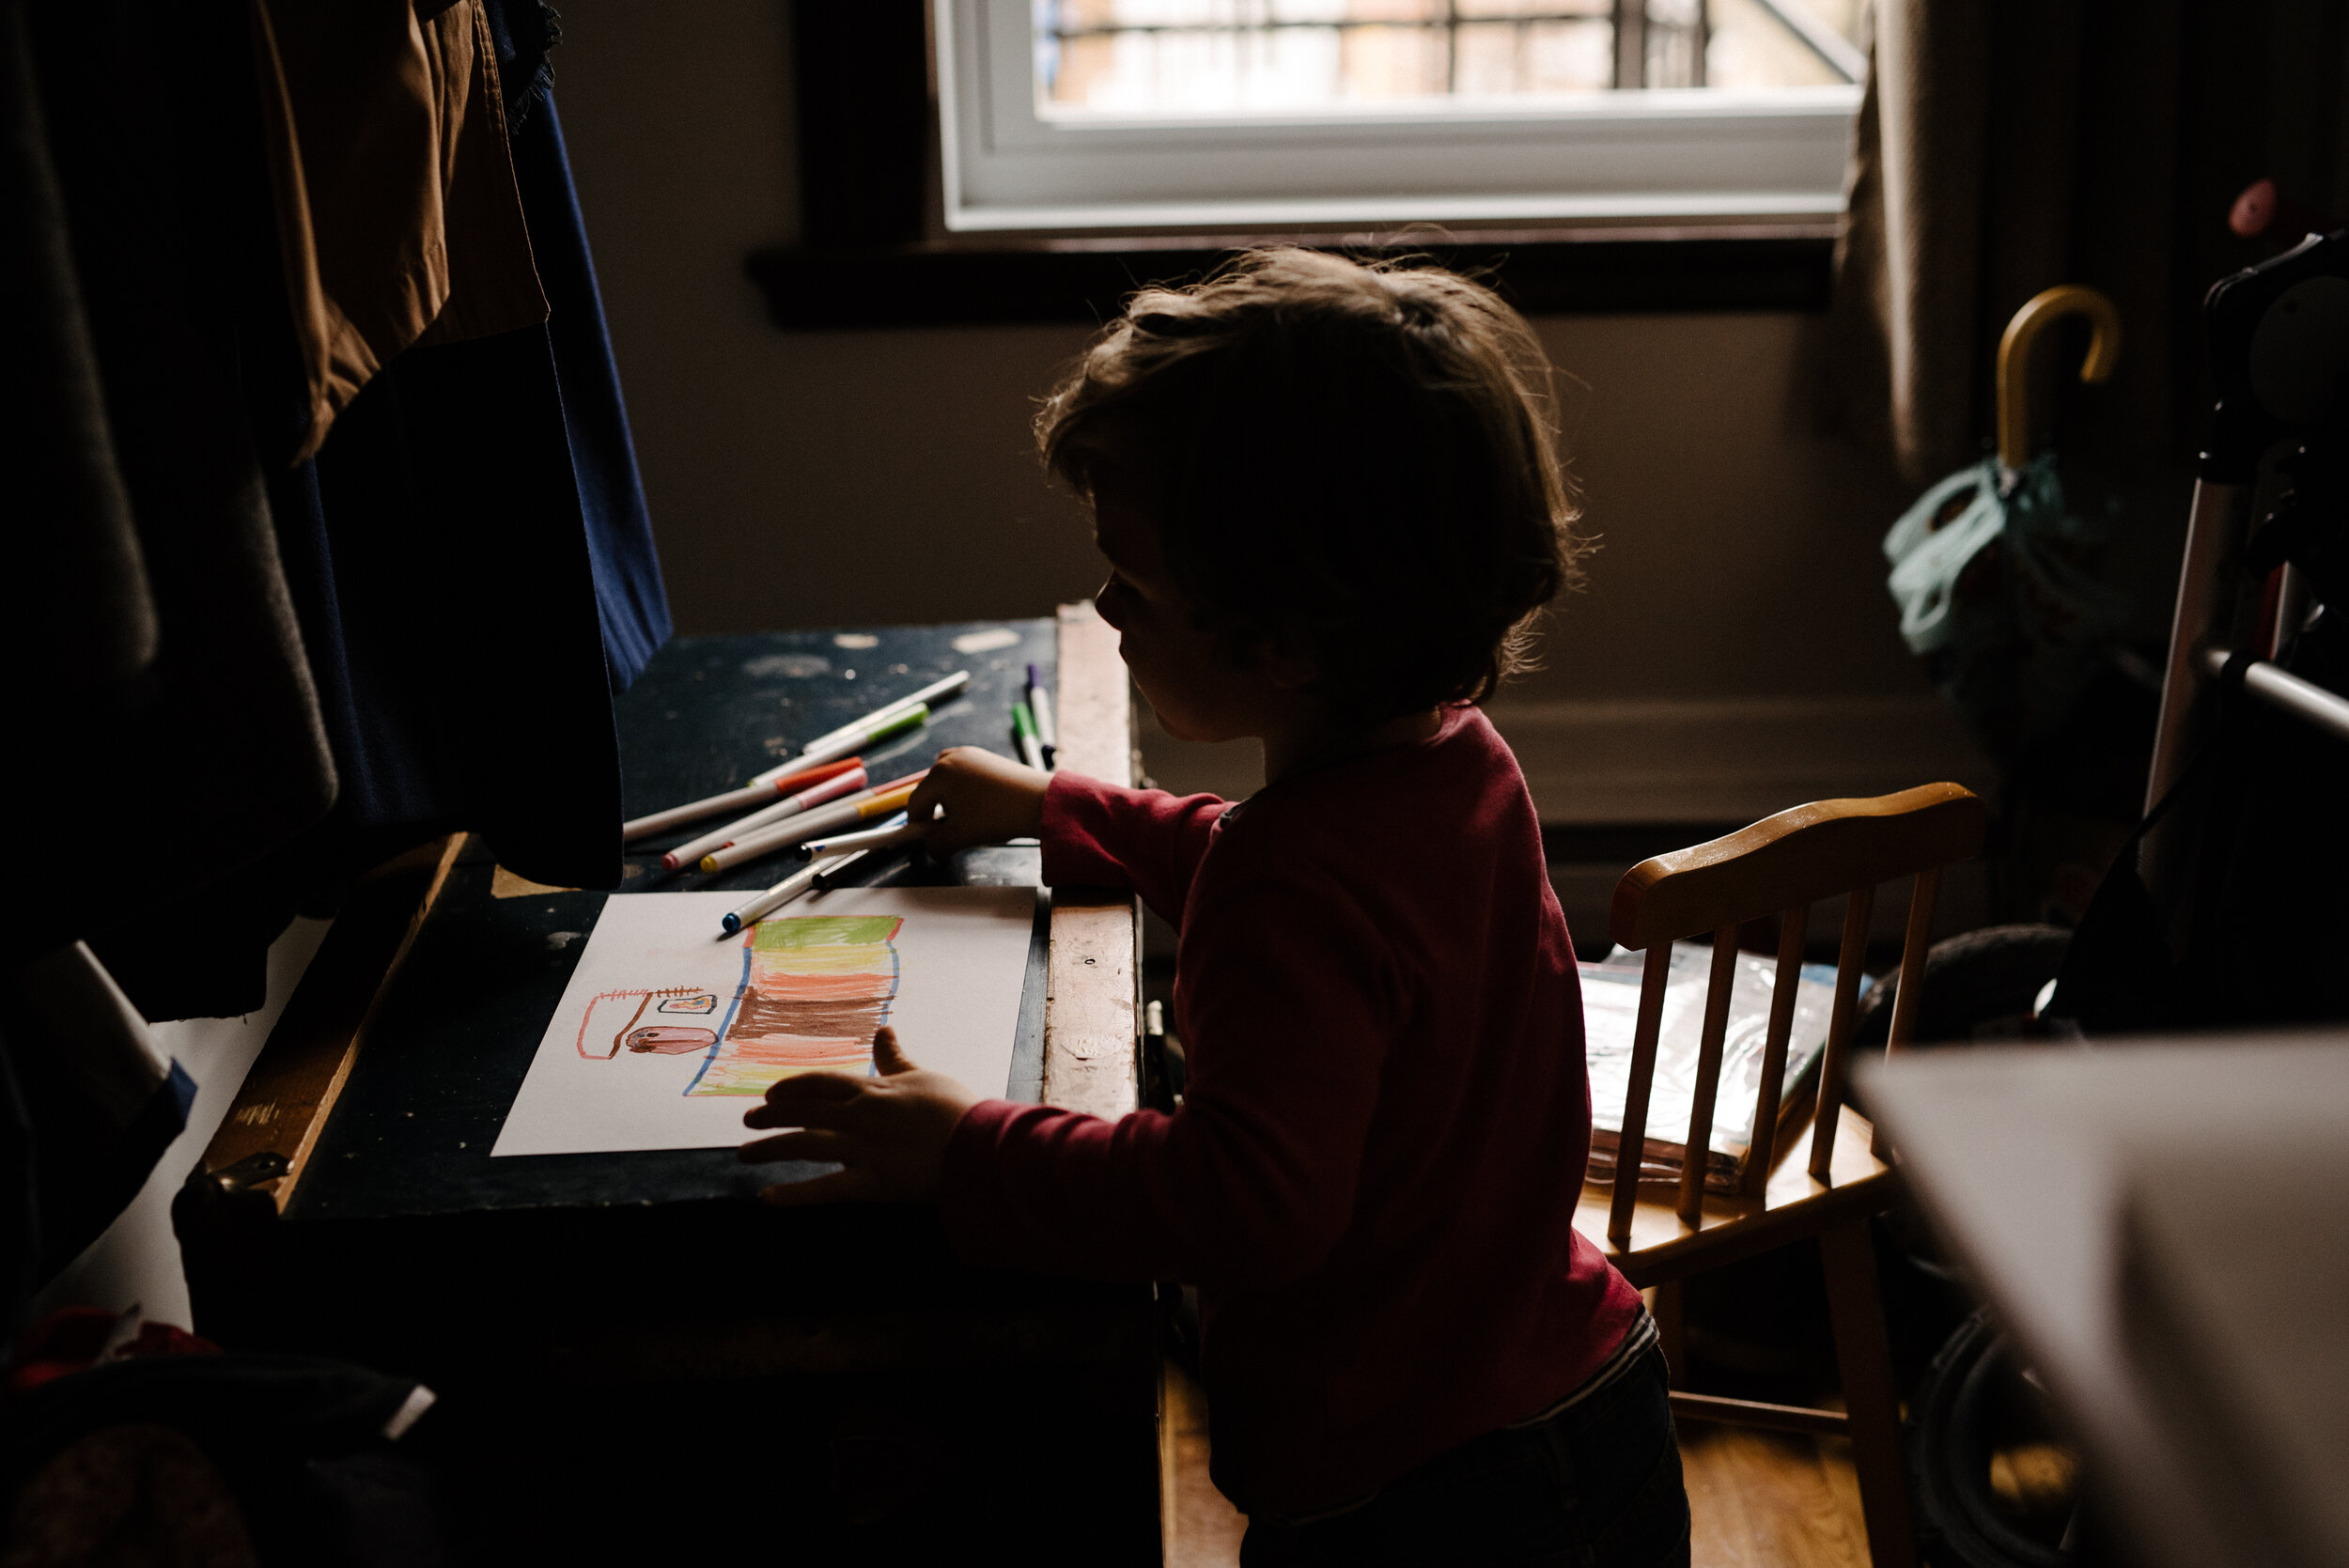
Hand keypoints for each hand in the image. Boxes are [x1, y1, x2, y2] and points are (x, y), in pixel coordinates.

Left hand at [739, 1028, 978, 1204]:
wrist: (979, 1142)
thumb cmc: (956, 1108)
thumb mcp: (923, 1076)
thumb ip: (895, 1058)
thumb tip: (883, 1028)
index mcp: (873, 1090)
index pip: (822, 1083)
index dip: (793, 1087)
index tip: (771, 1094)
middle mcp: (860, 1116)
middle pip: (805, 1111)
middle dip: (773, 1116)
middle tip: (747, 1122)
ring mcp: (863, 1149)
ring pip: (806, 1145)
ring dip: (772, 1148)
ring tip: (745, 1155)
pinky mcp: (873, 1182)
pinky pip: (826, 1189)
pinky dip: (795, 1195)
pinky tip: (768, 1198)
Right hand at [906, 746, 1048, 855]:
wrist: (1040, 802)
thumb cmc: (995, 817)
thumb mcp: (959, 837)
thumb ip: (936, 846)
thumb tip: (931, 849)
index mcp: (938, 774)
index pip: (915, 803)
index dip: (916, 826)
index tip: (924, 842)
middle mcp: (951, 758)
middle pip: (930, 790)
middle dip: (934, 813)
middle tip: (947, 833)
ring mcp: (971, 754)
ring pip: (947, 782)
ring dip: (949, 802)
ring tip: (966, 821)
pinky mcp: (988, 757)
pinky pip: (965, 776)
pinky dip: (965, 792)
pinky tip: (981, 808)